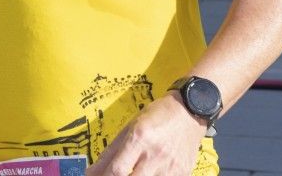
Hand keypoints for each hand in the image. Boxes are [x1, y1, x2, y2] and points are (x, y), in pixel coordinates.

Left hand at [88, 94, 205, 174]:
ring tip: (135, 172)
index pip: (117, 170)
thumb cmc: (159, 115)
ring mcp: (171, 167)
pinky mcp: (183, 173)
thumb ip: (110, 152)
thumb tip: (91, 172)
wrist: (190, 111)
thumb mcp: (130, 127)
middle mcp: (156, 154)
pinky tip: (150, 173)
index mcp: (140, 138)